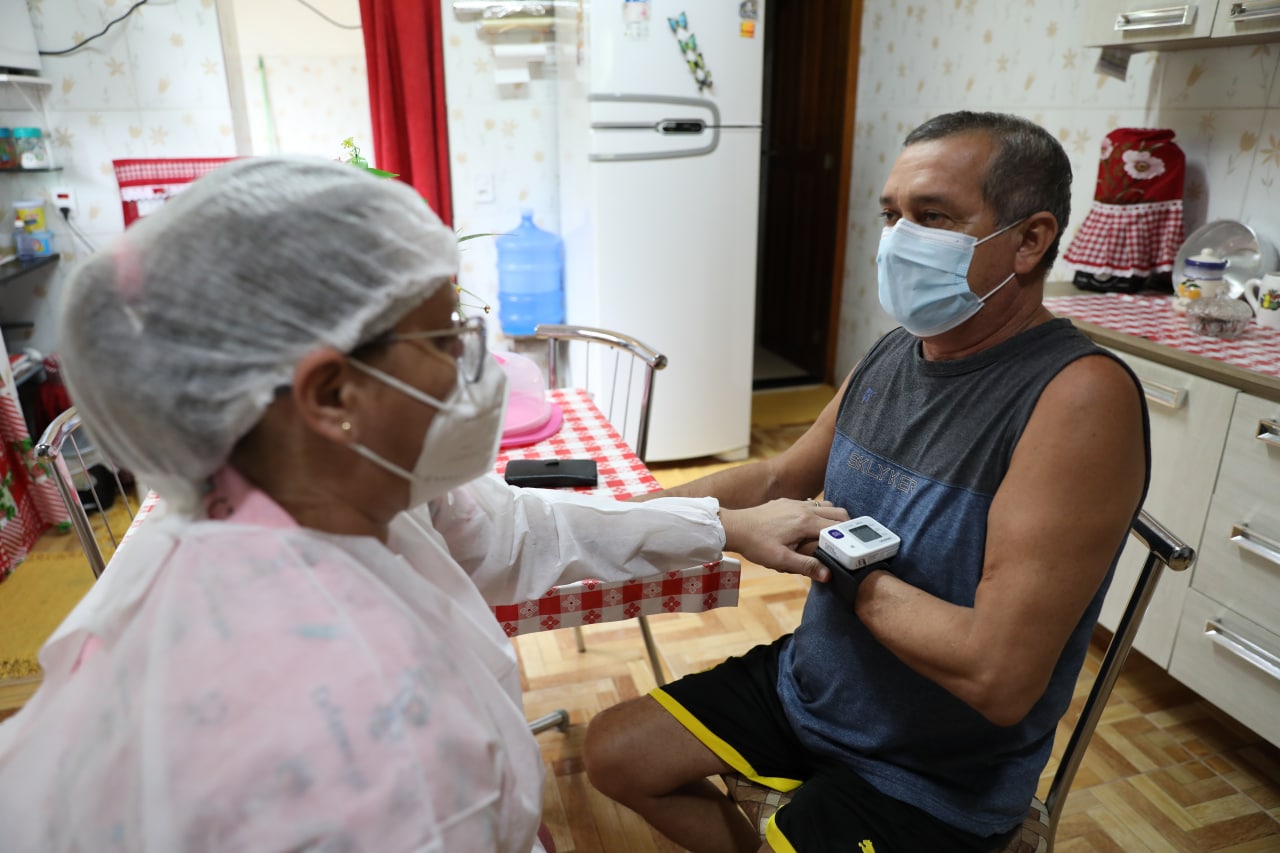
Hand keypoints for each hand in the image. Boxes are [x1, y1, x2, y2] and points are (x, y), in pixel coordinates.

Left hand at [719, 499, 848, 580]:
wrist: (734, 527)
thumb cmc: (755, 544)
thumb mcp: (780, 560)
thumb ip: (806, 566)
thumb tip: (828, 575)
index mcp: (806, 521)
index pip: (839, 526)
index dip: (849, 538)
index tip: (854, 548)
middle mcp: (804, 508)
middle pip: (838, 512)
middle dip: (845, 527)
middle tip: (845, 543)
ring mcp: (796, 502)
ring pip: (826, 505)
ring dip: (832, 519)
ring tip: (829, 537)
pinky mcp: (787, 502)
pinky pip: (812, 504)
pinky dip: (819, 514)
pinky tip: (810, 529)